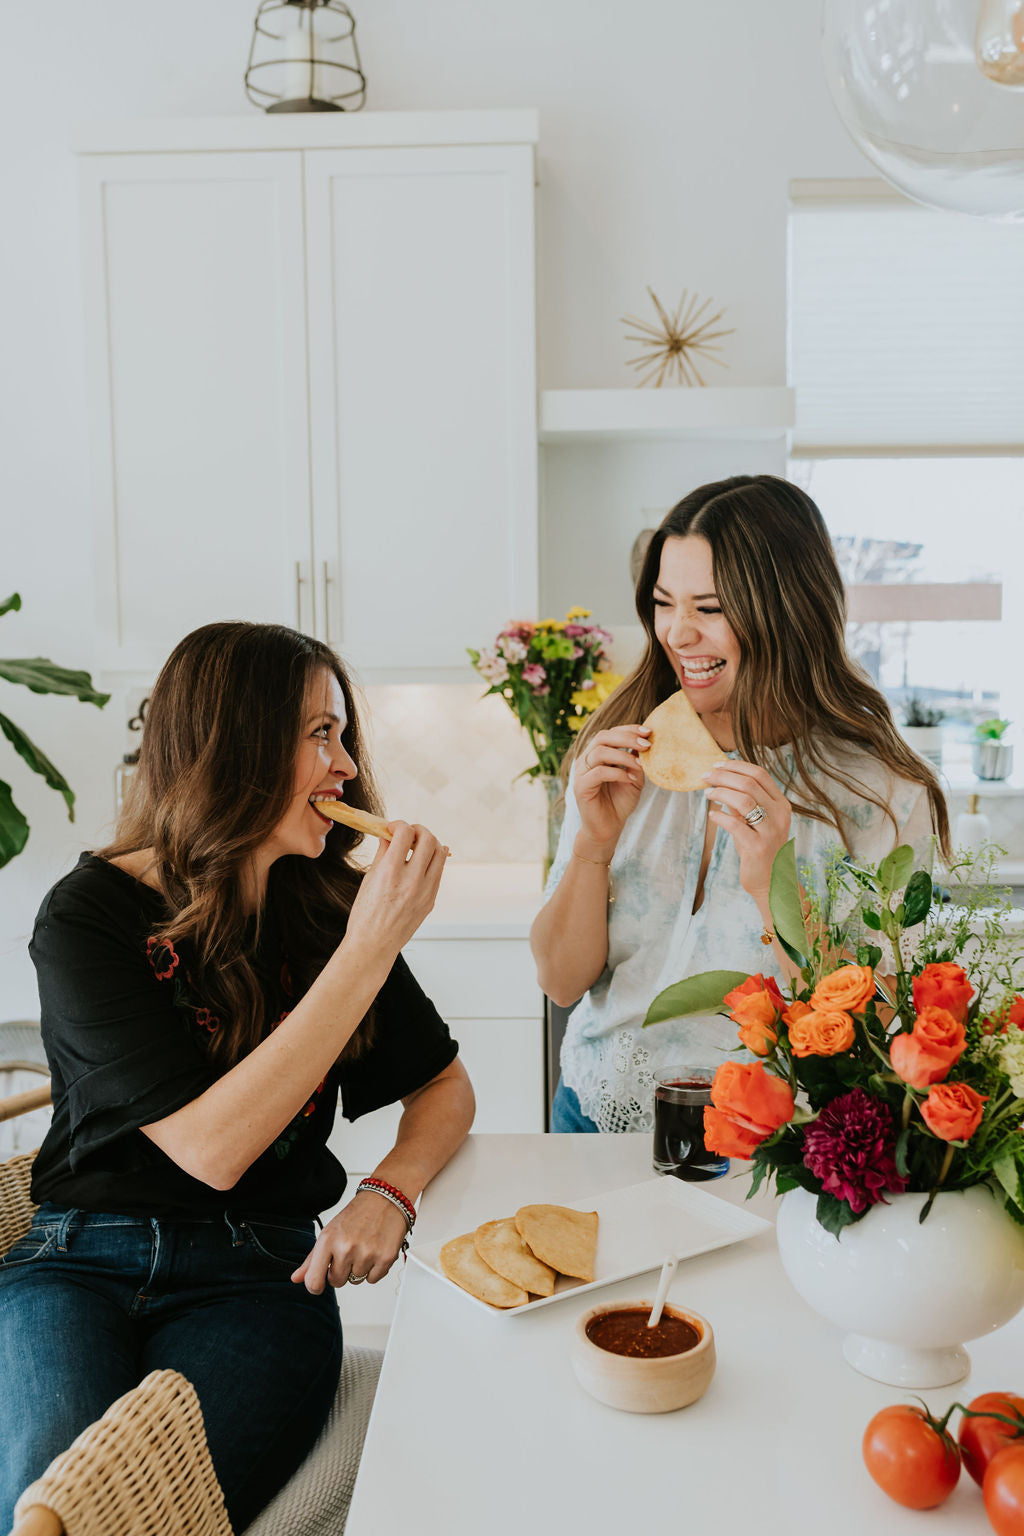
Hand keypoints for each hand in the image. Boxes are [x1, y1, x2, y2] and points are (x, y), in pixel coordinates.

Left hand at [290, 1190, 407, 1292]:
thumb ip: (312, 1259)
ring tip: (364, 1247)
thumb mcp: (329, 1232)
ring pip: (356, 1280)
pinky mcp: (385, 1258)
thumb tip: (296, 1278)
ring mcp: (366, 1254)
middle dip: (342, 1270)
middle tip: (350, 1251)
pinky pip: (373, 1279)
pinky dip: (374, 1269)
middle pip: (337, 1282)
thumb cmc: (357, 1214)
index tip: (318, 1285)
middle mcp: (346, 1248)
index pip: (313, 1280)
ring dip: (359, 1268)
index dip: (315, 1286)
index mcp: (328, 1240)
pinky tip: (375, 1250)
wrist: (385, 1199)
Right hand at [343, 822, 446, 961]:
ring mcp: (425, 892)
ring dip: (430, 843)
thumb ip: (382, 854)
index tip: (392, 828)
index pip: (405, 834)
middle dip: (418, 829)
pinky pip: (439, 872)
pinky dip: (433, 860)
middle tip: (408, 833)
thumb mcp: (369, 879)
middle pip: (428, 839)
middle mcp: (411, 881)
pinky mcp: (431, 900)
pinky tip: (424, 859)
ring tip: (417, 845)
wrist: (374, 945)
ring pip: (440, 853)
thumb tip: (388, 835)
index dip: (398, 824)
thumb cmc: (365, 914)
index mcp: (390, 873)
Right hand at [573, 725, 650, 853]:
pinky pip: (599, 773)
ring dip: (624, 756)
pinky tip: (630, 779)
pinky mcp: (581, 787)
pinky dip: (618, 773)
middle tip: (647, 744)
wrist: (608, 828)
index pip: (610, 733)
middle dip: (627, 737)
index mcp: (597, 754)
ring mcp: (582, 773)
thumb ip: (636, 761)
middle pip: (603, 737)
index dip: (629, 729)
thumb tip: (645, 742)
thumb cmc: (619, 802)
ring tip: (640, 764)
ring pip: (600, 752)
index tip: (649, 731)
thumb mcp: (634, 777)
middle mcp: (587, 760)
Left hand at [702, 760, 791, 898]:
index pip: (760, 774)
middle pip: (750, 784)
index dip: (736, 766)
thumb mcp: (753, 822)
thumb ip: (741, 803)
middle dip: (724, 777)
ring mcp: (771, 831)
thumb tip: (720, 781)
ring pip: (744, 800)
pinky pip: (736, 825)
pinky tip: (712, 815)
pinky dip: (721, 816)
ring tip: (707, 794)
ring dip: (721, 793)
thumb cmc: (758, 848)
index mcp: (781, 804)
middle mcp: (780, 815)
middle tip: (705, 777)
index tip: (717, 765)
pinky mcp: (758, 847)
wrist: (771, 882)